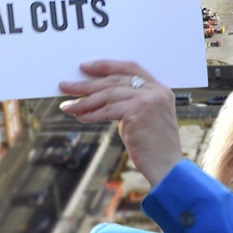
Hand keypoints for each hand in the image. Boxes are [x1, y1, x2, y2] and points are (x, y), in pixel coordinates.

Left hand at [59, 61, 182, 185]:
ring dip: (84, 101)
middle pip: (114, 81)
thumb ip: (128, 103)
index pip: (129, 67)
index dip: (106, 66)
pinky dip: (92, 114)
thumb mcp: (142, 118)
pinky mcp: (139, 110)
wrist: (167, 167)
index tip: (85, 67)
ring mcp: (149, 99)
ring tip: (68, 106)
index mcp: (159, 88)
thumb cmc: (152, 146)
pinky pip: (108, 110)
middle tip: (65, 86)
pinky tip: (80, 117)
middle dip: (87, 84)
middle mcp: (156, 90)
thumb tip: (97, 97)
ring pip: (109, 95)